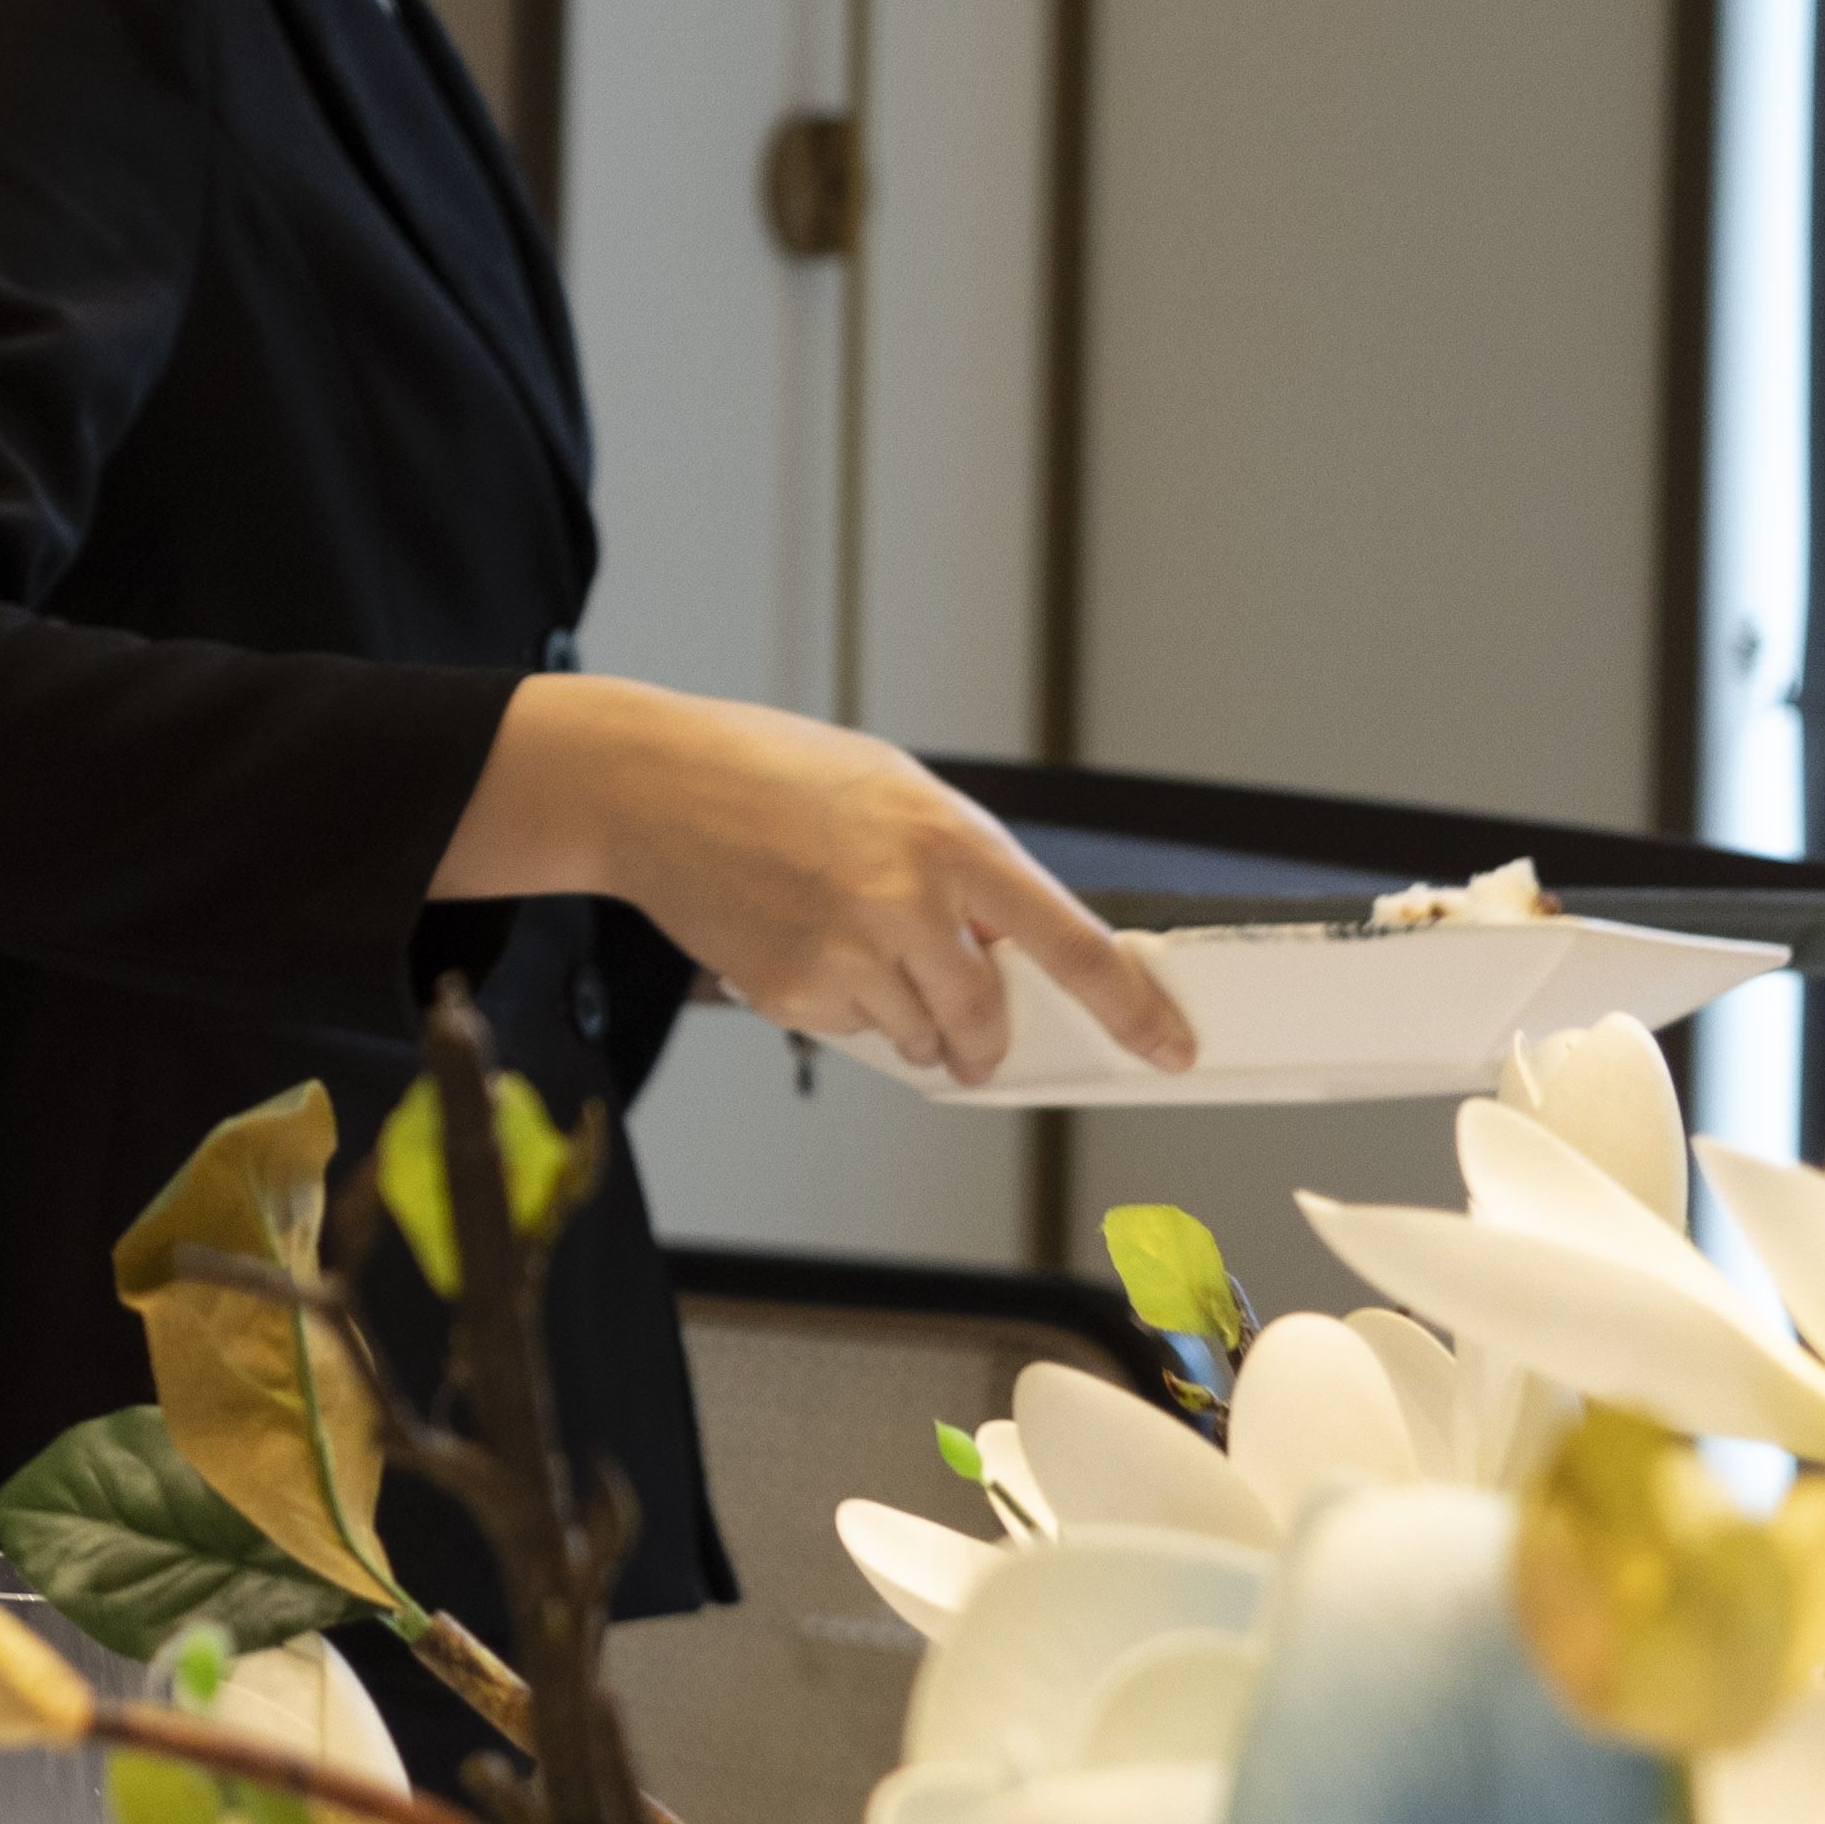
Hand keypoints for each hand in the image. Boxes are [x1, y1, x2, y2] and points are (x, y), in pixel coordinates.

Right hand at [441, 678, 1195, 1086]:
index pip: (1073, 946)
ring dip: (914, 1024)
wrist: (654, 787)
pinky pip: (848, 1032)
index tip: (1170, 1047)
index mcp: (954, 842)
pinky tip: (805, 949)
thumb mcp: (898, 794)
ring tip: (862, 960)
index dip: (1132, 1009)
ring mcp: (846, 955)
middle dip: (988, 1040)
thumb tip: (1005, 951)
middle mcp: (909, 906)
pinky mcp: (790, 993)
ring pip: (920, 1036)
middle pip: (989, 1017)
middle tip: (978, 1042)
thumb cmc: (775, 776)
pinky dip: (842, 1009)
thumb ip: (962, 870)